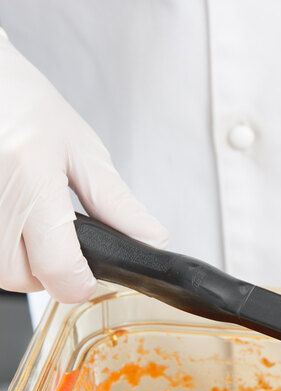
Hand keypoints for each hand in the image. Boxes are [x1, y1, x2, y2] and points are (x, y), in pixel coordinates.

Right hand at [0, 29, 167, 302]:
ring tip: (32, 223)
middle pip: (24, 280)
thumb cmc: (24, 106)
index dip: (81, 281)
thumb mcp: (83, 153)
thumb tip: (151, 244)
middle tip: (59, 236)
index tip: (90, 272)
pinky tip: (11, 218)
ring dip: (23, 263)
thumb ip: (118, 207)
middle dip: (50, 271)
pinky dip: (3, 247)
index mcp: (30, 177)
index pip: (58, 268)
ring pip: (0, 274)